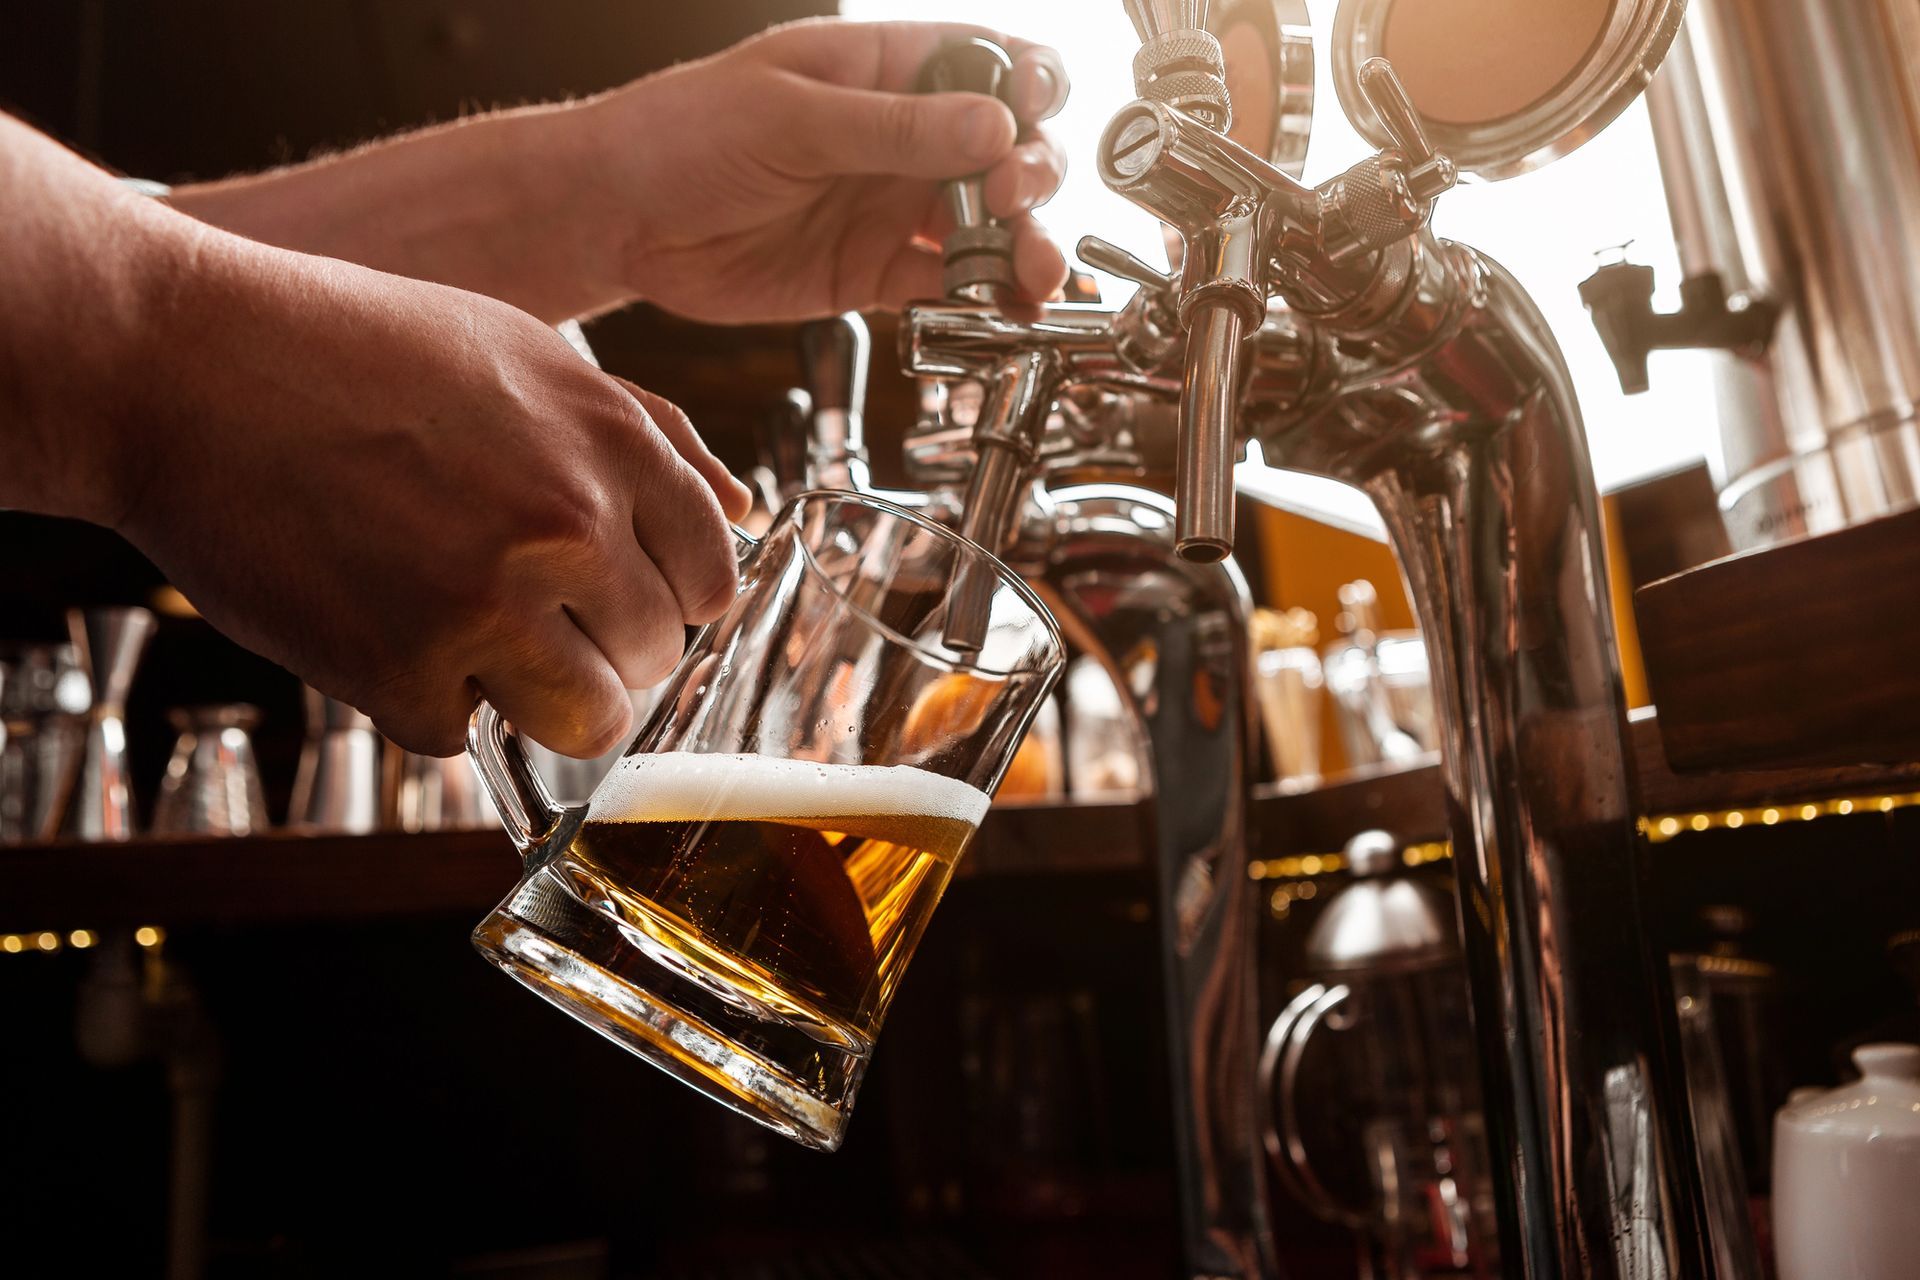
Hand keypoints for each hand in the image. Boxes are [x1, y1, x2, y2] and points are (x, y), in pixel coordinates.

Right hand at [120, 225, 750, 757]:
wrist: (185, 364)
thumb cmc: (355, 350)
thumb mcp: (527, 354)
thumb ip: (650, 438)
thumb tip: (742, 511)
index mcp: (612, 446)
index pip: (714, 579)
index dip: (667, 596)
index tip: (617, 593)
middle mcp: (569, 527)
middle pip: (652, 656)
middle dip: (600, 646)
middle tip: (521, 607)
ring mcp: (488, 604)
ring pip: (586, 722)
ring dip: (538, 699)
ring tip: (474, 641)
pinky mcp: (402, 669)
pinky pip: (461, 735)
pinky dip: (425, 702)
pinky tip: (383, 629)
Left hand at [583, 19, 1070, 322]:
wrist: (620, 217)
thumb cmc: (685, 133)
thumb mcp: (792, 117)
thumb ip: (894, 129)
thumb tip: (994, 126)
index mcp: (887, 70)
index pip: (990, 65)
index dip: (1030, 88)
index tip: (1031, 118)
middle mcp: (903, 138)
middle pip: (1008, 151)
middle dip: (1032, 175)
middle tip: (1012, 201)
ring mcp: (892, 206)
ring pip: (988, 226)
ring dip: (1024, 248)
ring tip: (1034, 277)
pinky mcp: (873, 272)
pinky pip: (945, 287)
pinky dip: (981, 300)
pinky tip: (1003, 311)